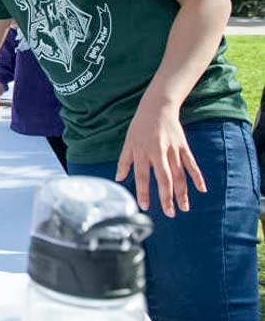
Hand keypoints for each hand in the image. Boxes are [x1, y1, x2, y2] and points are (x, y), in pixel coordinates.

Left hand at [116, 102, 205, 216]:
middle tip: (170, 213)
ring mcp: (172, 149)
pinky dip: (197, 176)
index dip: (143, 191)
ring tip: (184, 208)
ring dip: (182, 192)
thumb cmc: (140, 127)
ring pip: (179, 174)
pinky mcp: (183, 146)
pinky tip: (202, 189)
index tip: (144, 206)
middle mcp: (157, 152)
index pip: (142, 175)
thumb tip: (118, 179)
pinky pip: (191, 164)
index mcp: (141, 152)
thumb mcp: (128, 142)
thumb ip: (124, 161)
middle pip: (164, 178)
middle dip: (167, 197)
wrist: (157, 107)